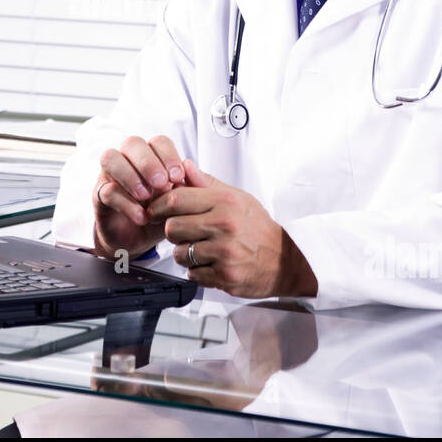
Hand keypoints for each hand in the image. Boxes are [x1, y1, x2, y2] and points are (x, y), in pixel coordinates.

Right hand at [92, 135, 186, 256]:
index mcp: (152, 156)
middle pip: (132, 143)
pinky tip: (141, 217)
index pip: (158, 142)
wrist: (140, 240)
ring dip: (130, 176)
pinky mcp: (99, 196)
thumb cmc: (162, 215)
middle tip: (162, 183)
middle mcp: (129, 160)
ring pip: (111, 158)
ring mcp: (111, 175)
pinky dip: (125, 204)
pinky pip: (106, 191)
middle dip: (148, 162)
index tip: (178, 177)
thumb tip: (190, 164)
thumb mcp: (182, 203)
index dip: (168, 155)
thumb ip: (190, 185)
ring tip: (146, 196)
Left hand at [147, 159, 318, 298]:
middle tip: (186, 233)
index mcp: (225, 202)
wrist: (285, 261)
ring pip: (179, 254)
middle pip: (172, 228)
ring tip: (203, 250)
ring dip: (185, 254)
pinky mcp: (225, 276)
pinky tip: (213, 264)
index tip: (155, 211)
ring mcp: (225, 252)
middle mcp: (224, 225)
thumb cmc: (259, 228)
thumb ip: (207, 184)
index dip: (158, 205)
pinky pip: (192, 274)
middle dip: (173, 233)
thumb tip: (185, 165)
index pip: (176, 199)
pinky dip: (198, 272)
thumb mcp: (237, 198)